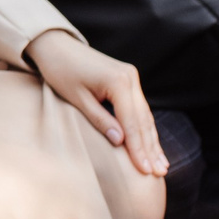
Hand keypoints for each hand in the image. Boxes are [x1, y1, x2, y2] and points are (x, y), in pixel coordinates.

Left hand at [26, 30, 165, 176]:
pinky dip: (145, 129)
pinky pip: (139, 109)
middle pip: (143, 120)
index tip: (146, 171)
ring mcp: (131, 77)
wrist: (56, 45)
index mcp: (118, 82)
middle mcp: (130, 78)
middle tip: (159, 173)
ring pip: (145, 116)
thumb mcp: (77, 99)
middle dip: (150, 149)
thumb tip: (121, 142)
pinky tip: (152, 145)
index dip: (139, 149)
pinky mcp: (128, 79)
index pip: (132, 123)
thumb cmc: (61, 71)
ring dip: (152, 141)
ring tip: (161, 165)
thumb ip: (100, 120)